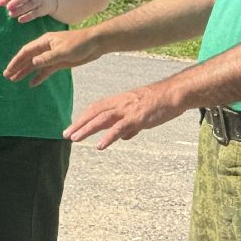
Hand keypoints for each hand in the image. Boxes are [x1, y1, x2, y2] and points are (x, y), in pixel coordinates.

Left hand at [0, 0, 56, 23]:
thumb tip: (2, 4)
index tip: (1, 3)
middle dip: (17, 1)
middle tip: (8, 7)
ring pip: (31, 4)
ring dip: (20, 9)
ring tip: (11, 14)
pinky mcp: (43, 8)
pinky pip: (35, 13)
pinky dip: (28, 16)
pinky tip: (20, 20)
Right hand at [4, 27, 100, 85]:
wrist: (95, 43)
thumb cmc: (79, 43)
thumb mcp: (62, 51)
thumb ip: (47, 58)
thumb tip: (33, 62)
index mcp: (44, 41)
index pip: (26, 51)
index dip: (16, 61)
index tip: (8, 70)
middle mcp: (46, 48)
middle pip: (28, 58)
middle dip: (18, 67)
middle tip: (8, 76)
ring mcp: (52, 56)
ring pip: (35, 65)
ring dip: (26, 72)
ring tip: (15, 80)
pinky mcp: (59, 62)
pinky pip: (46, 70)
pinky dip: (39, 76)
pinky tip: (32, 83)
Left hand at [64, 84, 178, 149]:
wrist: (174, 94)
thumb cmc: (159, 103)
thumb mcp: (141, 113)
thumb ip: (130, 126)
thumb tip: (123, 137)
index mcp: (119, 101)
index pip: (96, 108)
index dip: (83, 117)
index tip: (72, 127)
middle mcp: (120, 103)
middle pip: (94, 112)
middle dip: (79, 124)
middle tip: (65, 134)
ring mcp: (128, 110)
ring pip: (102, 119)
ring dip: (87, 129)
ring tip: (75, 139)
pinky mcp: (137, 118)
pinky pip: (119, 128)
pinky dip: (108, 137)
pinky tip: (100, 146)